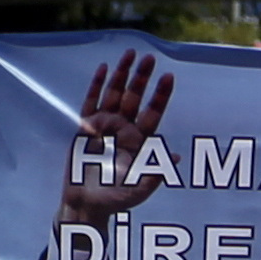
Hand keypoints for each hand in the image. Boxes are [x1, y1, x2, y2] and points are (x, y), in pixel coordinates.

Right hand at [56, 52, 172, 231]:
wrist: (88, 205)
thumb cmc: (116, 200)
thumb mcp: (139, 190)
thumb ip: (155, 174)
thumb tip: (175, 157)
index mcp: (140, 142)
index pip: (153, 114)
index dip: (160, 96)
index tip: (169, 77)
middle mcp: (124, 129)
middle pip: (135, 98)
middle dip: (142, 78)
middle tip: (150, 58)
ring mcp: (104, 126)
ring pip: (115, 94)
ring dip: (122, 74)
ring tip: (130, 54)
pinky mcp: (85, 128)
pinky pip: (91, 102)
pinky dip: (97, 85)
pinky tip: (103, 68)